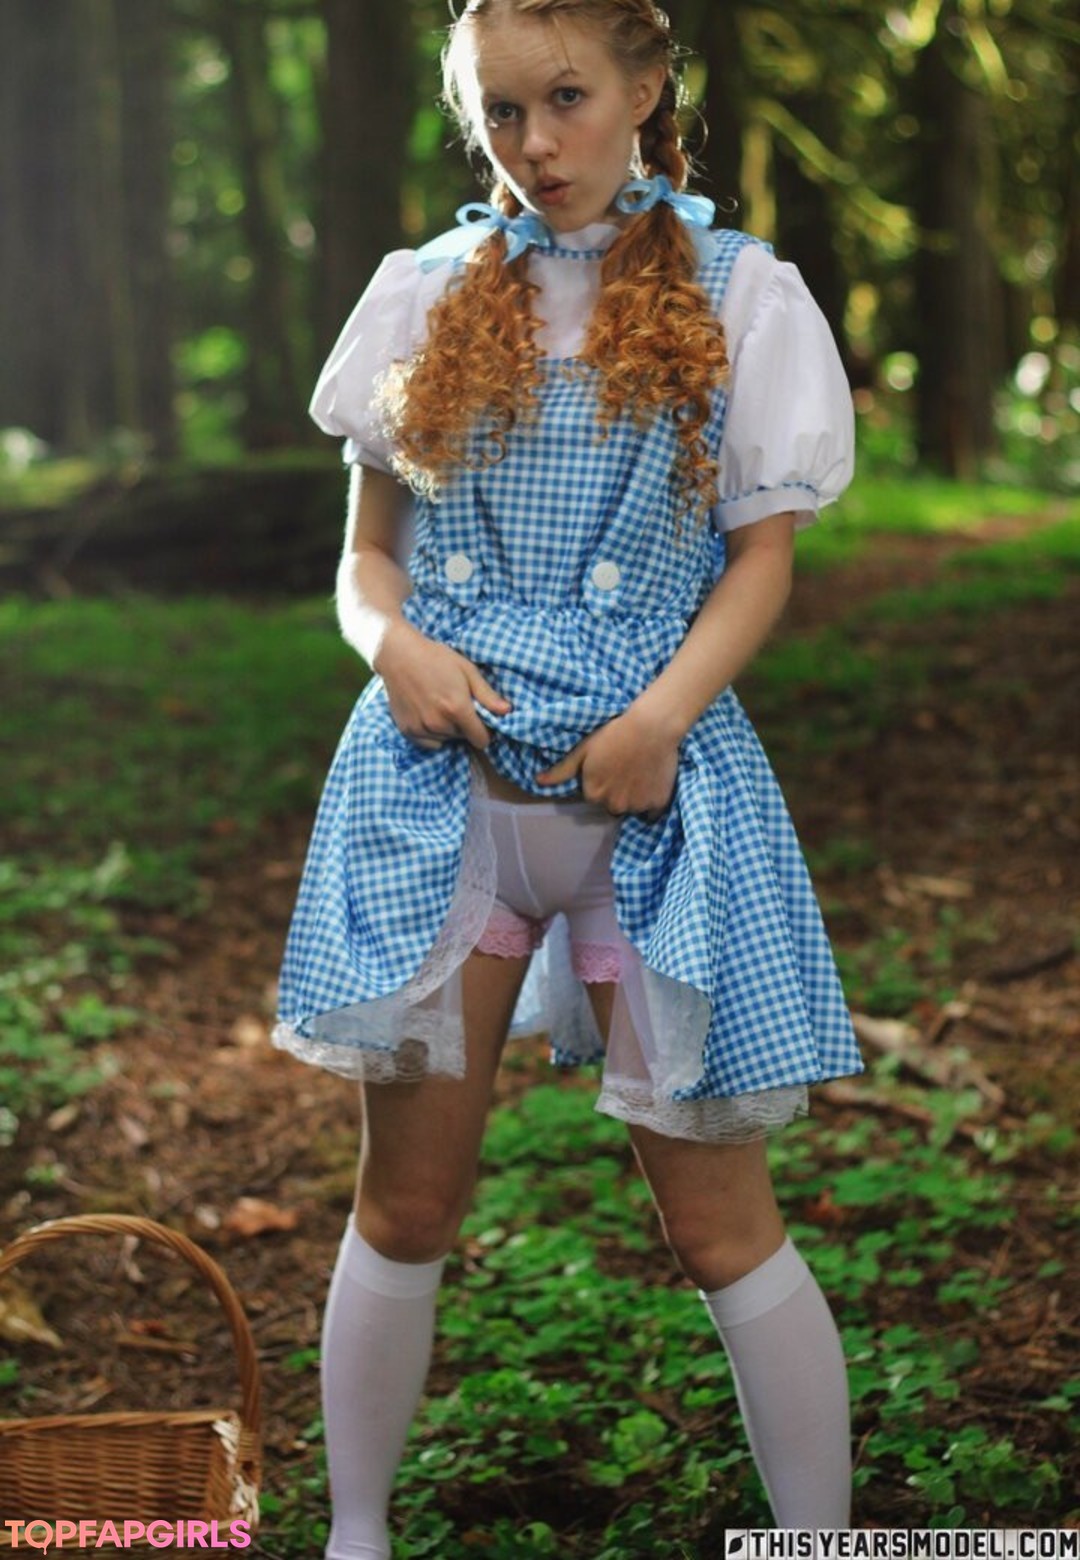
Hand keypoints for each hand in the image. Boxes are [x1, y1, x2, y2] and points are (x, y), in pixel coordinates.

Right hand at [376, 620, 510, 749]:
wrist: (399, 655)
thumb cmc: (436, 658)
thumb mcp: (467, 670)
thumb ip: (487, 695)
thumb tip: (507, 711)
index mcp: (457, 708)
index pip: (481, 739)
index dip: (485, 731)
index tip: (480, 720)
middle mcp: (439, 723)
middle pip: (463, 738)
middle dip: (464, 725)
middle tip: (455, 703)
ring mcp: (422, 728)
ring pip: (446, 739)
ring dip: (447, 728)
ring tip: (439, 705)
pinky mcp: (407, 730)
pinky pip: (429, 742)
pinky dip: (431, 733)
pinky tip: (427, 713)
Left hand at [535, 704, 679, 818]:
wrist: (651, 727)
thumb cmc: (614, 734)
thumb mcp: (583, 749)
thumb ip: (561, 770)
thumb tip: (538, 781)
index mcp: (593, 794)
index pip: (594, 796)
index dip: (601, 781)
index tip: (608, 766)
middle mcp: (613, 805)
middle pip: (613, 804)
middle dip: (616, 792)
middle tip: (625, 768)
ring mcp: (636, 806)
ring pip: (632, 807)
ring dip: (634, 796)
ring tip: (640, 772)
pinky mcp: (657, 803)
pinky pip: (652, 811)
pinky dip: (652, 800)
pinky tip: (652, 782)